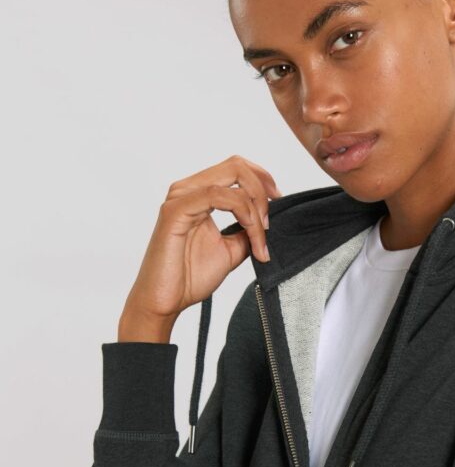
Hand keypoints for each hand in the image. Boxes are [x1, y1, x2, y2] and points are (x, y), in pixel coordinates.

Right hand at [117, 155, 281, 341]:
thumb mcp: (232, 249)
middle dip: (263, 189)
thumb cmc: (189, 276)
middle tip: (270, 221)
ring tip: (260, 237)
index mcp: (199, 193)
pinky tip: (251, 236)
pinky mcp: (176, 211)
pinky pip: (219, 196)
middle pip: (237, 164)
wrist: (165, 302)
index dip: (263, 179)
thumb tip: (268, 220)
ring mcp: (180, 197)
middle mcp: (188, 189)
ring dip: (256, 207)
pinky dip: (245, 214)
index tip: (278, 202)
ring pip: (232, 177)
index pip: (236, 167)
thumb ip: (248, 230)